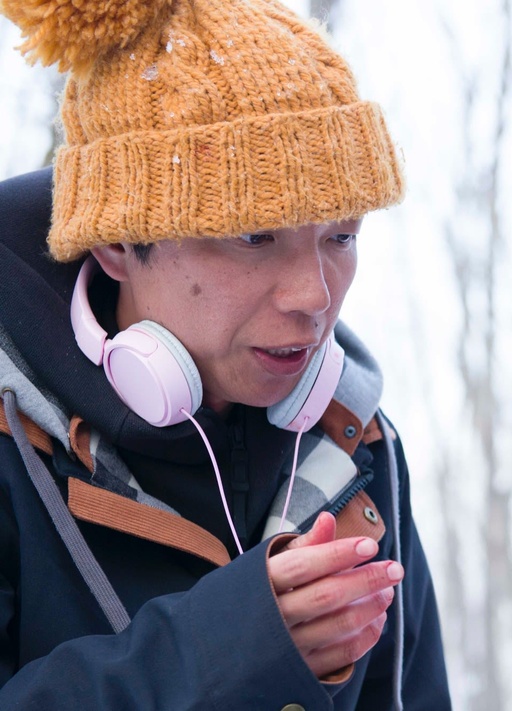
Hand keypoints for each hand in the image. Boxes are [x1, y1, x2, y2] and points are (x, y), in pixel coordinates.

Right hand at [267, 513, 403, 677]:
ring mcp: (286, 646)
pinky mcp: (301, 670)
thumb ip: (305, 544)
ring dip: (370, 608)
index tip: (371, 545)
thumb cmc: (260, 592)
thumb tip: (328, 518)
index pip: (304, 565)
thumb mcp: (273, 563)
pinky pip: (340, 656)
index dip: (338, 554)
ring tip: (387, 591)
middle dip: (366, 580)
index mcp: (263, 581)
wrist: (229, 642)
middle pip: (326, 596)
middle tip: (395, 569)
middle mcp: (273, 615)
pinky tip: (377, 619)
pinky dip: (365, 637)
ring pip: (338, 626)